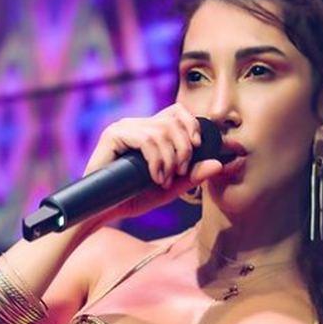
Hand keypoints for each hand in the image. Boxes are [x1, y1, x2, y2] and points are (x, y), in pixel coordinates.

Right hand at [83, 103, 223, 223]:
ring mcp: (124, 127)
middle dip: (184, 148)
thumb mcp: (169, 188)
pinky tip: (154, 177)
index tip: (197, 148)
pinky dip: (156, 161)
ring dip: (170, 160)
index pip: (178, 112)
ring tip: (163, 180)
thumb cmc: (133, 199)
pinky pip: (146, 140)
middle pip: (174, 119)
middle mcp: (137, 124)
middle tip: (179, 173)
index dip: (192, 125)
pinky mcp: (114, 135)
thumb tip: (218, 164)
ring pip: (162, 131)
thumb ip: (192, 176)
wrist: (104, 211)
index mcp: (149, 131)